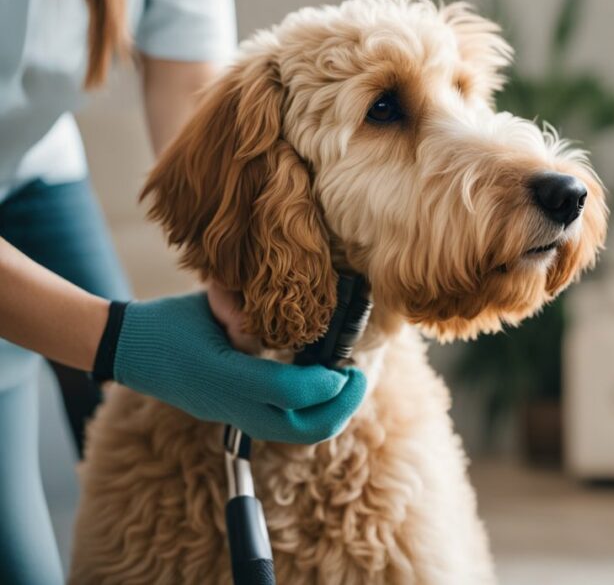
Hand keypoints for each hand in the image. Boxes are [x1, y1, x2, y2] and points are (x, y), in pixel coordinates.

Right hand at [99, 293, 365, 442]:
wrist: (128, 350)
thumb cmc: (168, 321)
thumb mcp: (210, 304)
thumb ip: (247, 311)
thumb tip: (287, 317)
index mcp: (225, 376)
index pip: (289, 393)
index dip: (325, 383)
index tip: (345, 366)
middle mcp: (232, 405)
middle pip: (302, 429)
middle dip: (340, 408)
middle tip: (357, 379)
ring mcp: (233, 417)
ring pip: (295, 435)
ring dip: (328, 415)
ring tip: (345, 385)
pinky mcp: (235, 419)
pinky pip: (283, 428)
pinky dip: (310, 416)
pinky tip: (321, 389)